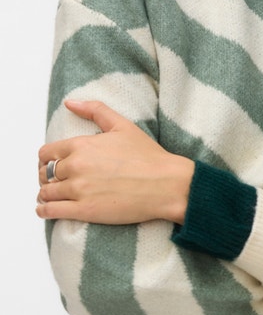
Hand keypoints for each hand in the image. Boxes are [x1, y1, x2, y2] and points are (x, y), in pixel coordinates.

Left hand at [37, 100, 193, 224]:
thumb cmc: (149, 156)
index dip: (46, 160)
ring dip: (45, 195)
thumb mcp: (123, 125)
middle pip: (45, 173)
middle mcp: (76, 166)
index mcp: (82, 145)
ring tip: (52, 197)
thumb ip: (95, 110)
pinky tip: (47, 210)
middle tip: (55, 182)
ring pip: (46, 193)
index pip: (47, 152)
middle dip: (47, 177)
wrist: (167, 184)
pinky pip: (50, 211)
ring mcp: (78, 189)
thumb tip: (70, 103)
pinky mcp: (84, 210)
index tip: (51, 165)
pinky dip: (44, 211)